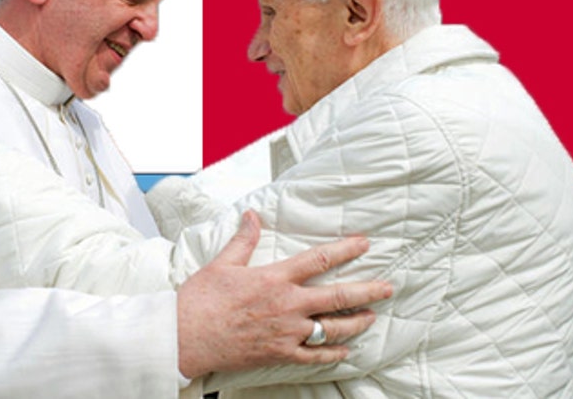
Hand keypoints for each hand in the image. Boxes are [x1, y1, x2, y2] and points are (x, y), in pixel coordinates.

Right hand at [176, 210, 392, 378]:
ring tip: (371, 317)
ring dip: (356, 322)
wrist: (185, 337)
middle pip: (337, 297)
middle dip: (367, 291)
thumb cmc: (201, 300)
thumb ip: (244, 240)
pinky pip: (314, 356)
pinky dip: (333, 354)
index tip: (364, 243)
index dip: (345, 250)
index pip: (318, 260)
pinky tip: (345, 351)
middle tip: (388, 287)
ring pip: (332, 329)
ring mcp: (286, 332)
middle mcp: (287, 305)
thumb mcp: (223, 263)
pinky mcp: (280, 354)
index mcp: (275, 279)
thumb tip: (253, 216)